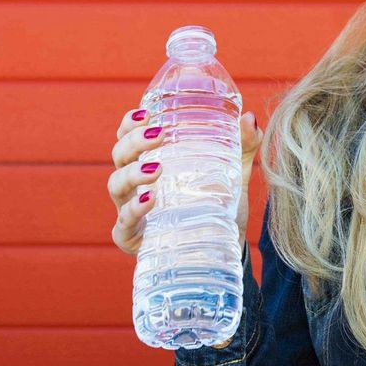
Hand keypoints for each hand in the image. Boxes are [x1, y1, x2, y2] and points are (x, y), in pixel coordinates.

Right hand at [109, 106, 262, 254]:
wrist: (220, 252)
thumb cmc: (214, 207)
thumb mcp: (231, 175)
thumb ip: (242, 147)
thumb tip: (250, 118)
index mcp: (148, 163)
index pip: (128, 137)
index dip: (130, 123)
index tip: (145, 113)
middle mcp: (133, 185)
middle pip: (120, 156)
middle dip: (133, 141)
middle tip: (159, 134)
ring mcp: (129, 212)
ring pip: (116, 185)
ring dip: (132, 173)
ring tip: (156, 168)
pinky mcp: (131, 239)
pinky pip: (123, 223)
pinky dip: (133, 210)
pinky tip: (149, 199)